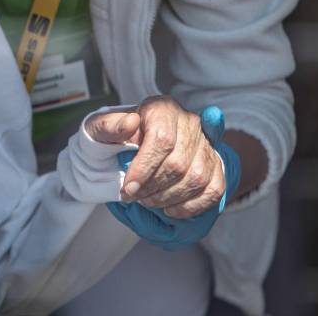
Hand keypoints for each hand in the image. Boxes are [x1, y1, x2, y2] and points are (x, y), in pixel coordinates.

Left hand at [88, 95, 227, 216]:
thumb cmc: (116, 137)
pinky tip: (170, 208)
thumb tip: (129, 124)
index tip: (128, 189)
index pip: (161, 140)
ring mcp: (206, 144)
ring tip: (149, 201)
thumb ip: (108, 126)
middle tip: (134, 197)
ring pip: (196, 178)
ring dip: (169, 198)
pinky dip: (191, 205)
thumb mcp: (101, 128)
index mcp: (162, 108)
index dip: (144, 169)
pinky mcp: (216, 164)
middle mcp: (189, 122)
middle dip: (153, 188)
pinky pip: (213, 189)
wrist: (132, 143)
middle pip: (178, 164)